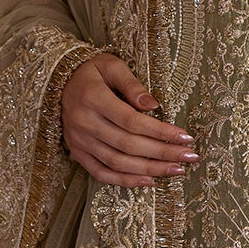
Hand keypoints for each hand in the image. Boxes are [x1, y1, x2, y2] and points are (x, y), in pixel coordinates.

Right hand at [61, 52, 198, 186]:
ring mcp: (80, 142)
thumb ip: (132, 84)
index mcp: (93, 99)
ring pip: (118, 163)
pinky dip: (125, 181)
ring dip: (150, 170)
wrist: (58, 83)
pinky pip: (101, 174)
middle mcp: (84, 123)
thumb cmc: (91, 72)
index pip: (132, 121)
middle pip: (128, 145)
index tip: (185, 137)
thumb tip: (154, 106)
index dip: (160, 132)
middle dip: (163, 153)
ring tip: (177, 170)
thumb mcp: (111, 66)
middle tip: (190, 157)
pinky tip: (149, 181)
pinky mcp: (78, 153)